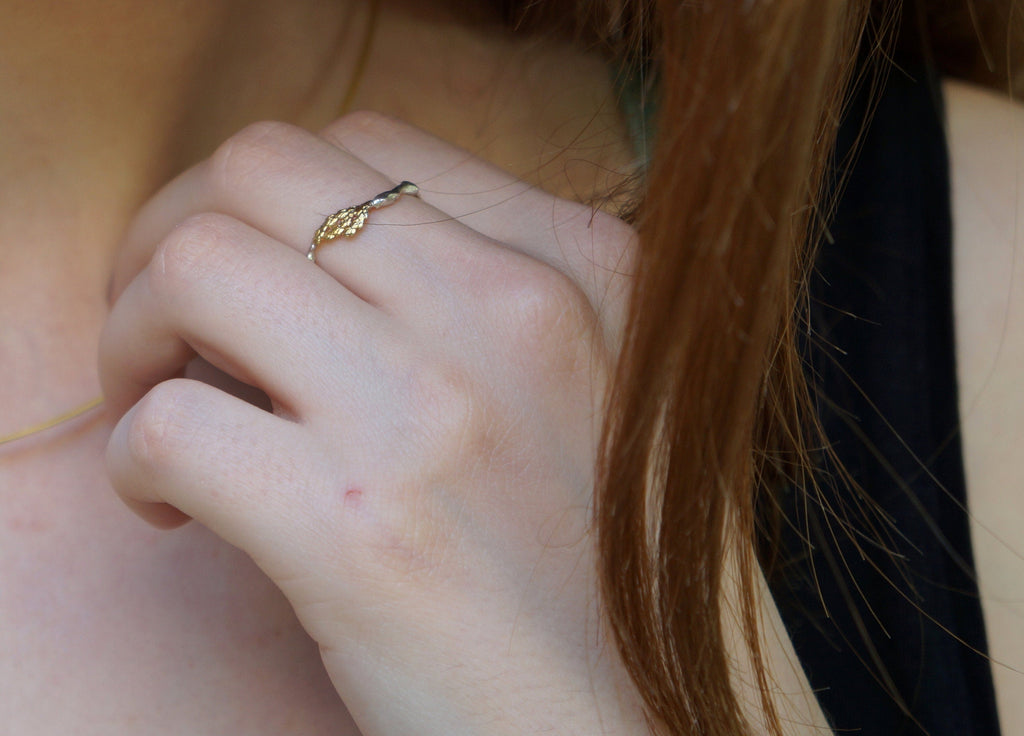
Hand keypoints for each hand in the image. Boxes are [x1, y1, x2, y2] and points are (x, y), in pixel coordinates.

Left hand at [99, 113, 644, 734]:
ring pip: (194, 269)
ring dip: (132, 333)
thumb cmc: (600, 561)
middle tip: (165, 322)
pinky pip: (169, 425)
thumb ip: (481, 291)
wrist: (639, 722)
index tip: (243, 274)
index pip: (367, 145)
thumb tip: (309, 255)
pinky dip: (134, 460)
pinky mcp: (358, 532)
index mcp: (578, 265)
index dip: (266, 196)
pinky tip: (174, 508)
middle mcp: (515, 312)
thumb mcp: (594, 379)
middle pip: (261, 171)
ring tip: (157, 399)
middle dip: (172, 230)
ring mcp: (436, 414)